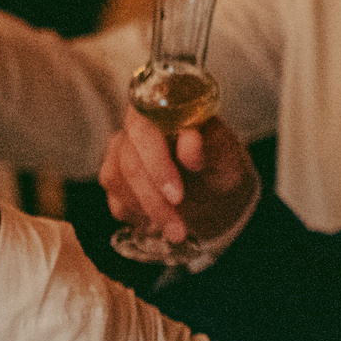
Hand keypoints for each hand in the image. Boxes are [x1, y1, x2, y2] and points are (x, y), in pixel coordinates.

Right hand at [100, 112, 258, 249]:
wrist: (215, 189)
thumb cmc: (220, 164)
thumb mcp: (227, 156)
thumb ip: (212, 145)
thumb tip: (190, 140)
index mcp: (163, 109)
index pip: (146, 131)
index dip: (157, 164)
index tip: (177, 196)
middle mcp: (135, 126)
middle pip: (130, 162)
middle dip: (154, 200)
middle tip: (178, 229)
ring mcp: (120, 151)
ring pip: (117, 181)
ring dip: (145, 211)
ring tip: (176, 230)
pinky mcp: (114, 176)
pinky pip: (114, 197)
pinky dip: (135, 214)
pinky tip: (158, 221)